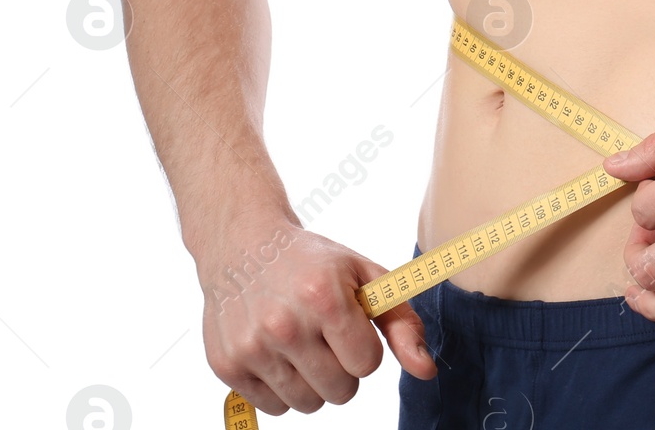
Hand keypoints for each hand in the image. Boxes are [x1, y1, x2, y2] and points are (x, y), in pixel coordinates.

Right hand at [197, 217, 436, 415]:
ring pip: (308, 405)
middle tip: (326, 336)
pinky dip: (282, 388)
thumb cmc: (313, 263)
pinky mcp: (227, 366)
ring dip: (314, 382)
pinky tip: (277, 352)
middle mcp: (284, 325)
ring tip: (302, 344)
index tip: (350, 325)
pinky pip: (274, 408)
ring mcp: (251, 348)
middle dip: (343, 368)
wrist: (243, 246)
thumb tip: (427, 371)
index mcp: (323, 298)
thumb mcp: (364, 276)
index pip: (367, 365)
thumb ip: (402, 323)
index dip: (364, 346)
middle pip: (341, 392)